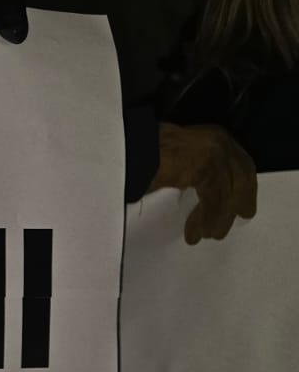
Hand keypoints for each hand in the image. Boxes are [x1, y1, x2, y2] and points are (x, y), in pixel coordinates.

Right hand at [148, 123, 257, 243]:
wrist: (127, 148)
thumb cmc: (141, 154)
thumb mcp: (177, 159)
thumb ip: (193, 169)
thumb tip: (202, 192)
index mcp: (211, 137)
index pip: (239, 163)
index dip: (243, 186)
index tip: (242, 205)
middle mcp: (218, 142)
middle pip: (241, 176)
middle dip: (241, 200)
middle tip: (238, 220)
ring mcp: (215, 153)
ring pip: (227, 192)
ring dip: (219, 217)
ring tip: (212, 234)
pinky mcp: (206, 167)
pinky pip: (213, 200)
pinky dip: (207, 218)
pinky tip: (197, 232)